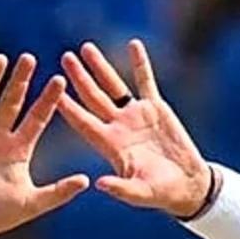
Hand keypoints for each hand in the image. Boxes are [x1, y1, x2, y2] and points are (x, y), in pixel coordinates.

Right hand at [0, 53, 91, 238]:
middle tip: (29, 58)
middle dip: (20, 81)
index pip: (37, 118)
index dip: (48, 100)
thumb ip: (59, 192)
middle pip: (11, 102)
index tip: (60, 79)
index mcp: (20, 149)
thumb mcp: (35, 202)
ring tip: (0, 59)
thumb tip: (86, 181)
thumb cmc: (1, 214)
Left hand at [57, 39, 213, 216]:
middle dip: (79, 78)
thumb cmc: (160, 193)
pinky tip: (134, 44)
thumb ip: (121, 188)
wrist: (186, 184)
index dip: (68, 107)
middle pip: (93, 98)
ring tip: (86, 47)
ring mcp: (136, 115)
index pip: (83, 122)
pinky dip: (140, 64)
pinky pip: (145, 81)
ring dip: (101, 67)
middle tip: (65, 58)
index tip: (53, 91)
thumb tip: (99, 184)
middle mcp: (118, 126)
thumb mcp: (140, 193)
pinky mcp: (156, 109)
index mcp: (110, 145)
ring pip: (114, 86)